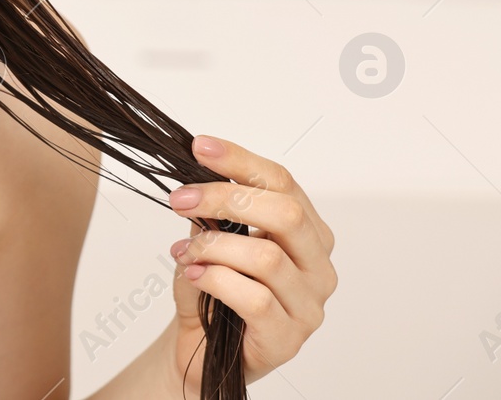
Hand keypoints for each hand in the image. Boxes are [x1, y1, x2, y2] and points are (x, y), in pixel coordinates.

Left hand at [163, 135, 336, 392]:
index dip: (240, 161)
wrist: (201, 353)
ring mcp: (308, 306)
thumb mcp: (213, 240)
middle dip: (224, 198)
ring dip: (213, 246)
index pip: (283, 183)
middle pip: (284, 214)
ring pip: (266, 257)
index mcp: (308, 233)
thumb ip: (216, 212)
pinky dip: (215, 280)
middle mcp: (318, 267)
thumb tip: (197, 179)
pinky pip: (254, 298)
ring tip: (184, 251)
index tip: (199, 148)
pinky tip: (194, 276)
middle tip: (181, 200)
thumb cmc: (214, 290)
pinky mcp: (287, 339)